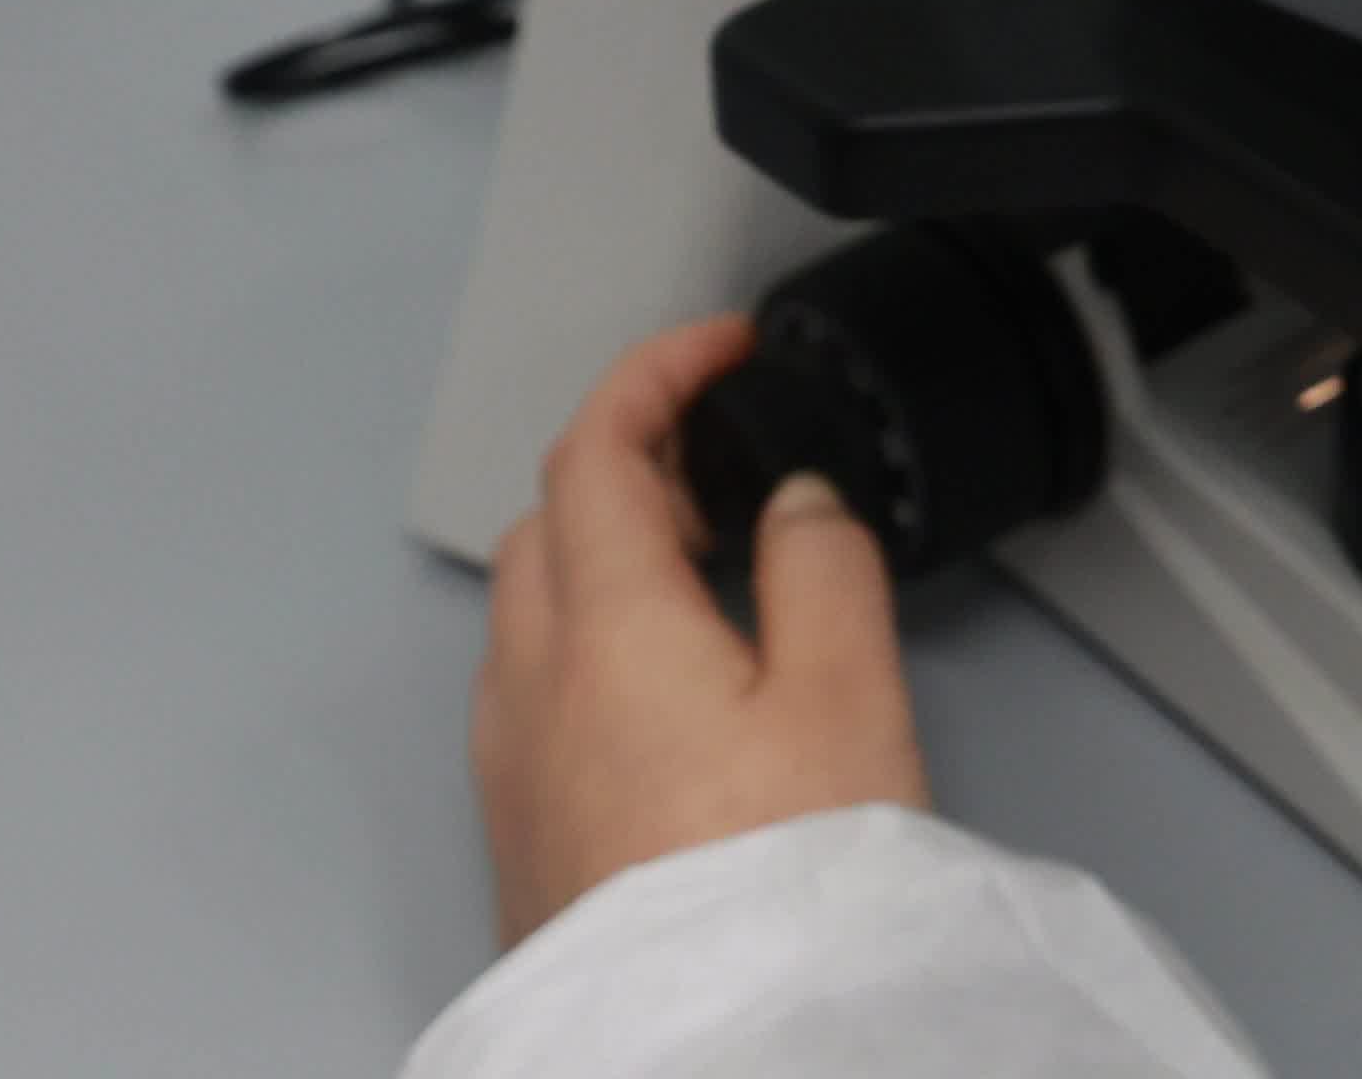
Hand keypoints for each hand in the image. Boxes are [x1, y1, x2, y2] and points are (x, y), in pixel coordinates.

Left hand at [473, 315, 929, 946]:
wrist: (712, 1040)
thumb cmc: (775, 883)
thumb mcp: (848, 696)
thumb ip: (823, 568)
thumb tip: (797, 502)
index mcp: (609, 628)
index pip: (595, 450)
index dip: (657, 374)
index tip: (718, 352)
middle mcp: (533, 689)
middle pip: (545, 522)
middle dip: (624, 462)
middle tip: (716, 452)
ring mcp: (513, 768)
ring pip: (529, 611)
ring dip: (602, 554)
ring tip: (701, 562)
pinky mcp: (522, 834)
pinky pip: (532, 694)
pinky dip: (589, 640)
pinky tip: (668, 680)